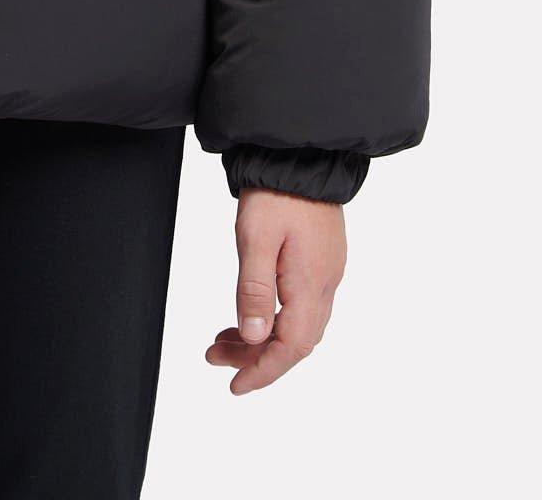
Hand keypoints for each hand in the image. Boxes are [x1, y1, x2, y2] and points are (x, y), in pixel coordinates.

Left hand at [205, 188, 346, 393]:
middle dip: (255, 357)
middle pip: (294, 342)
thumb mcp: (256, 239)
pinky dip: (274, 318)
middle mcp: (324, 285)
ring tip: (224, 338)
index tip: (235, 386)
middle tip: (216, 357)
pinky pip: (300, 305)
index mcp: (310, 285)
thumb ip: (254, 289)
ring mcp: (325, 273)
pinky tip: (253, 312)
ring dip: (262, 338)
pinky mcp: (321, 260)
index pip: (290, 348)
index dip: (263, 371)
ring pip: (297, 325)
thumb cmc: (277, 192)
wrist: (300, 155)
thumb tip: (253, 336)